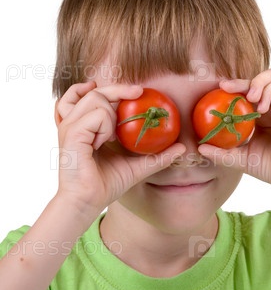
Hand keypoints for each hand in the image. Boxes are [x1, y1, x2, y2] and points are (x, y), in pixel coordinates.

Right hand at [55, 81, 184, 216]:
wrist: (88, 201)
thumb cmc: (106, 184)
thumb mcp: (137, 166)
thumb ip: (157, 156)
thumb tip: (182, 147)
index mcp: (84, 126)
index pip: (93, 95)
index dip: (112, 88)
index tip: (137, 92)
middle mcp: (74, 122)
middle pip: (95, 91)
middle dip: (118, 88)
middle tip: (138, 92)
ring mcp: (70, 126)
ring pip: (96, 99)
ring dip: (111, 116)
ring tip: (111, 138)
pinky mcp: (71, 133)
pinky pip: (97, 115)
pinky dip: (106, 127)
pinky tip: (101, 144)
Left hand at [198, 69, 270, 198]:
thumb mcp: (241, 159)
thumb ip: (222, 153)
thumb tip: (199, 148)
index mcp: (264, 115)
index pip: (248, 93)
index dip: (234, 88)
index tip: (218, 90)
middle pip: (259, 81)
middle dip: (241, 81)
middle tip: (225, 87)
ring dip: (257, 82)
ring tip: (249, 98)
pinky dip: (269, 91)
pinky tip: (261, 107)